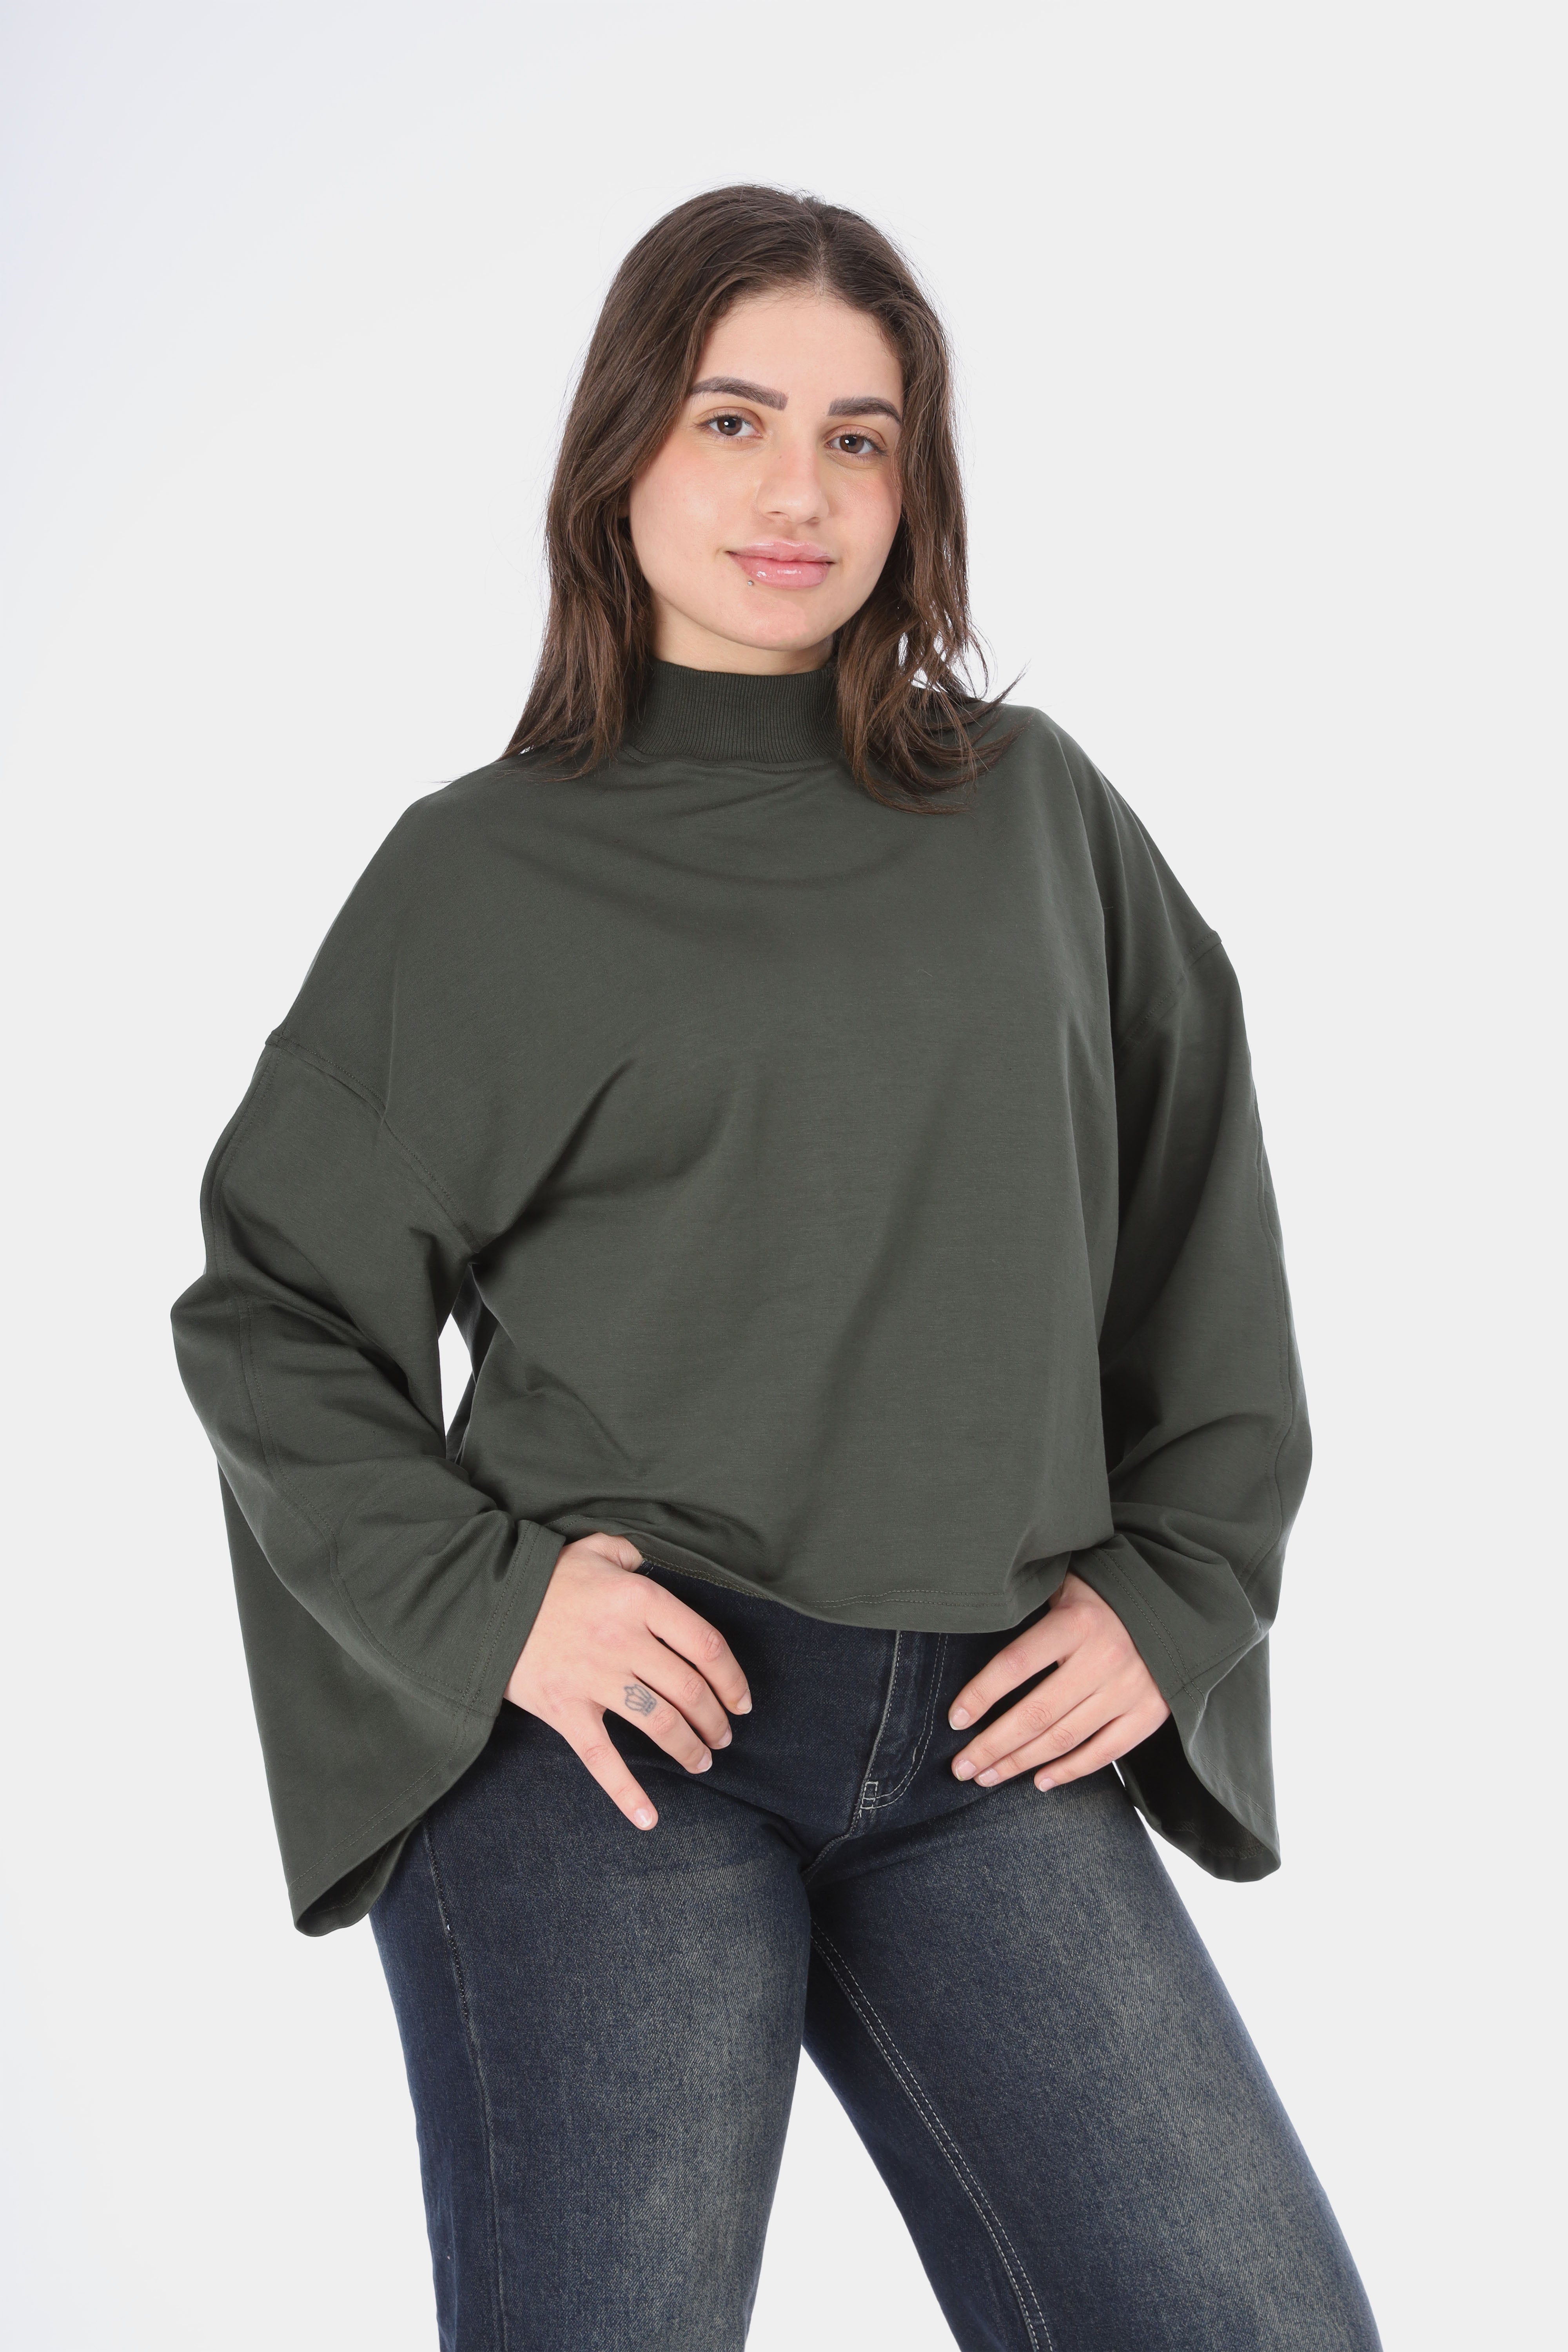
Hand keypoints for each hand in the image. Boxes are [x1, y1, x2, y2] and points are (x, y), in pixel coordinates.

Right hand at [505, 1535, 751, 1830]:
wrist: (482, 1602)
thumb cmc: (543, 1576)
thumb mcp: (595, 1548)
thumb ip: (631, 1554)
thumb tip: (650, 1565)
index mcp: (639, 1600)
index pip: (707, 1645)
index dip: (733, 1679)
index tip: (742, 1700)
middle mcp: (624, 1641)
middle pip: (689, 1690)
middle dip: (715, 1719)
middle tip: (724, 1734)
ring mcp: (594, 1679)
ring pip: (660, 1723)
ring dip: (689, 1748)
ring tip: (703, 1759)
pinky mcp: (564, 1710)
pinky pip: (602, 1759)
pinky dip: (627, 1793)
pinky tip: (649, 1818)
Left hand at [947, 1571, 1168, 1792]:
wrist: (1175, 1606)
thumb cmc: (1105, 1597)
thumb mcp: (1066, 1587)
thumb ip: (1031, 1609)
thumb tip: (979, 1628)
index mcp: (1076, 1622)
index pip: (1016, 1664)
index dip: (981, 1694)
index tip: (955, 1720)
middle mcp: (1104, 1658)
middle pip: (1035, 1713)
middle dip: (992, 1745)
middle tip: (961, 1766)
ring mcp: (1129, 1690)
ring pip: (1064, 1738)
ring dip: (1020, 1763)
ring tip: (987, 1776)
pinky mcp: (1150, 1713)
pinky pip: (1104, 1753)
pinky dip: (1070, 1771)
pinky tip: (1040, 1781)